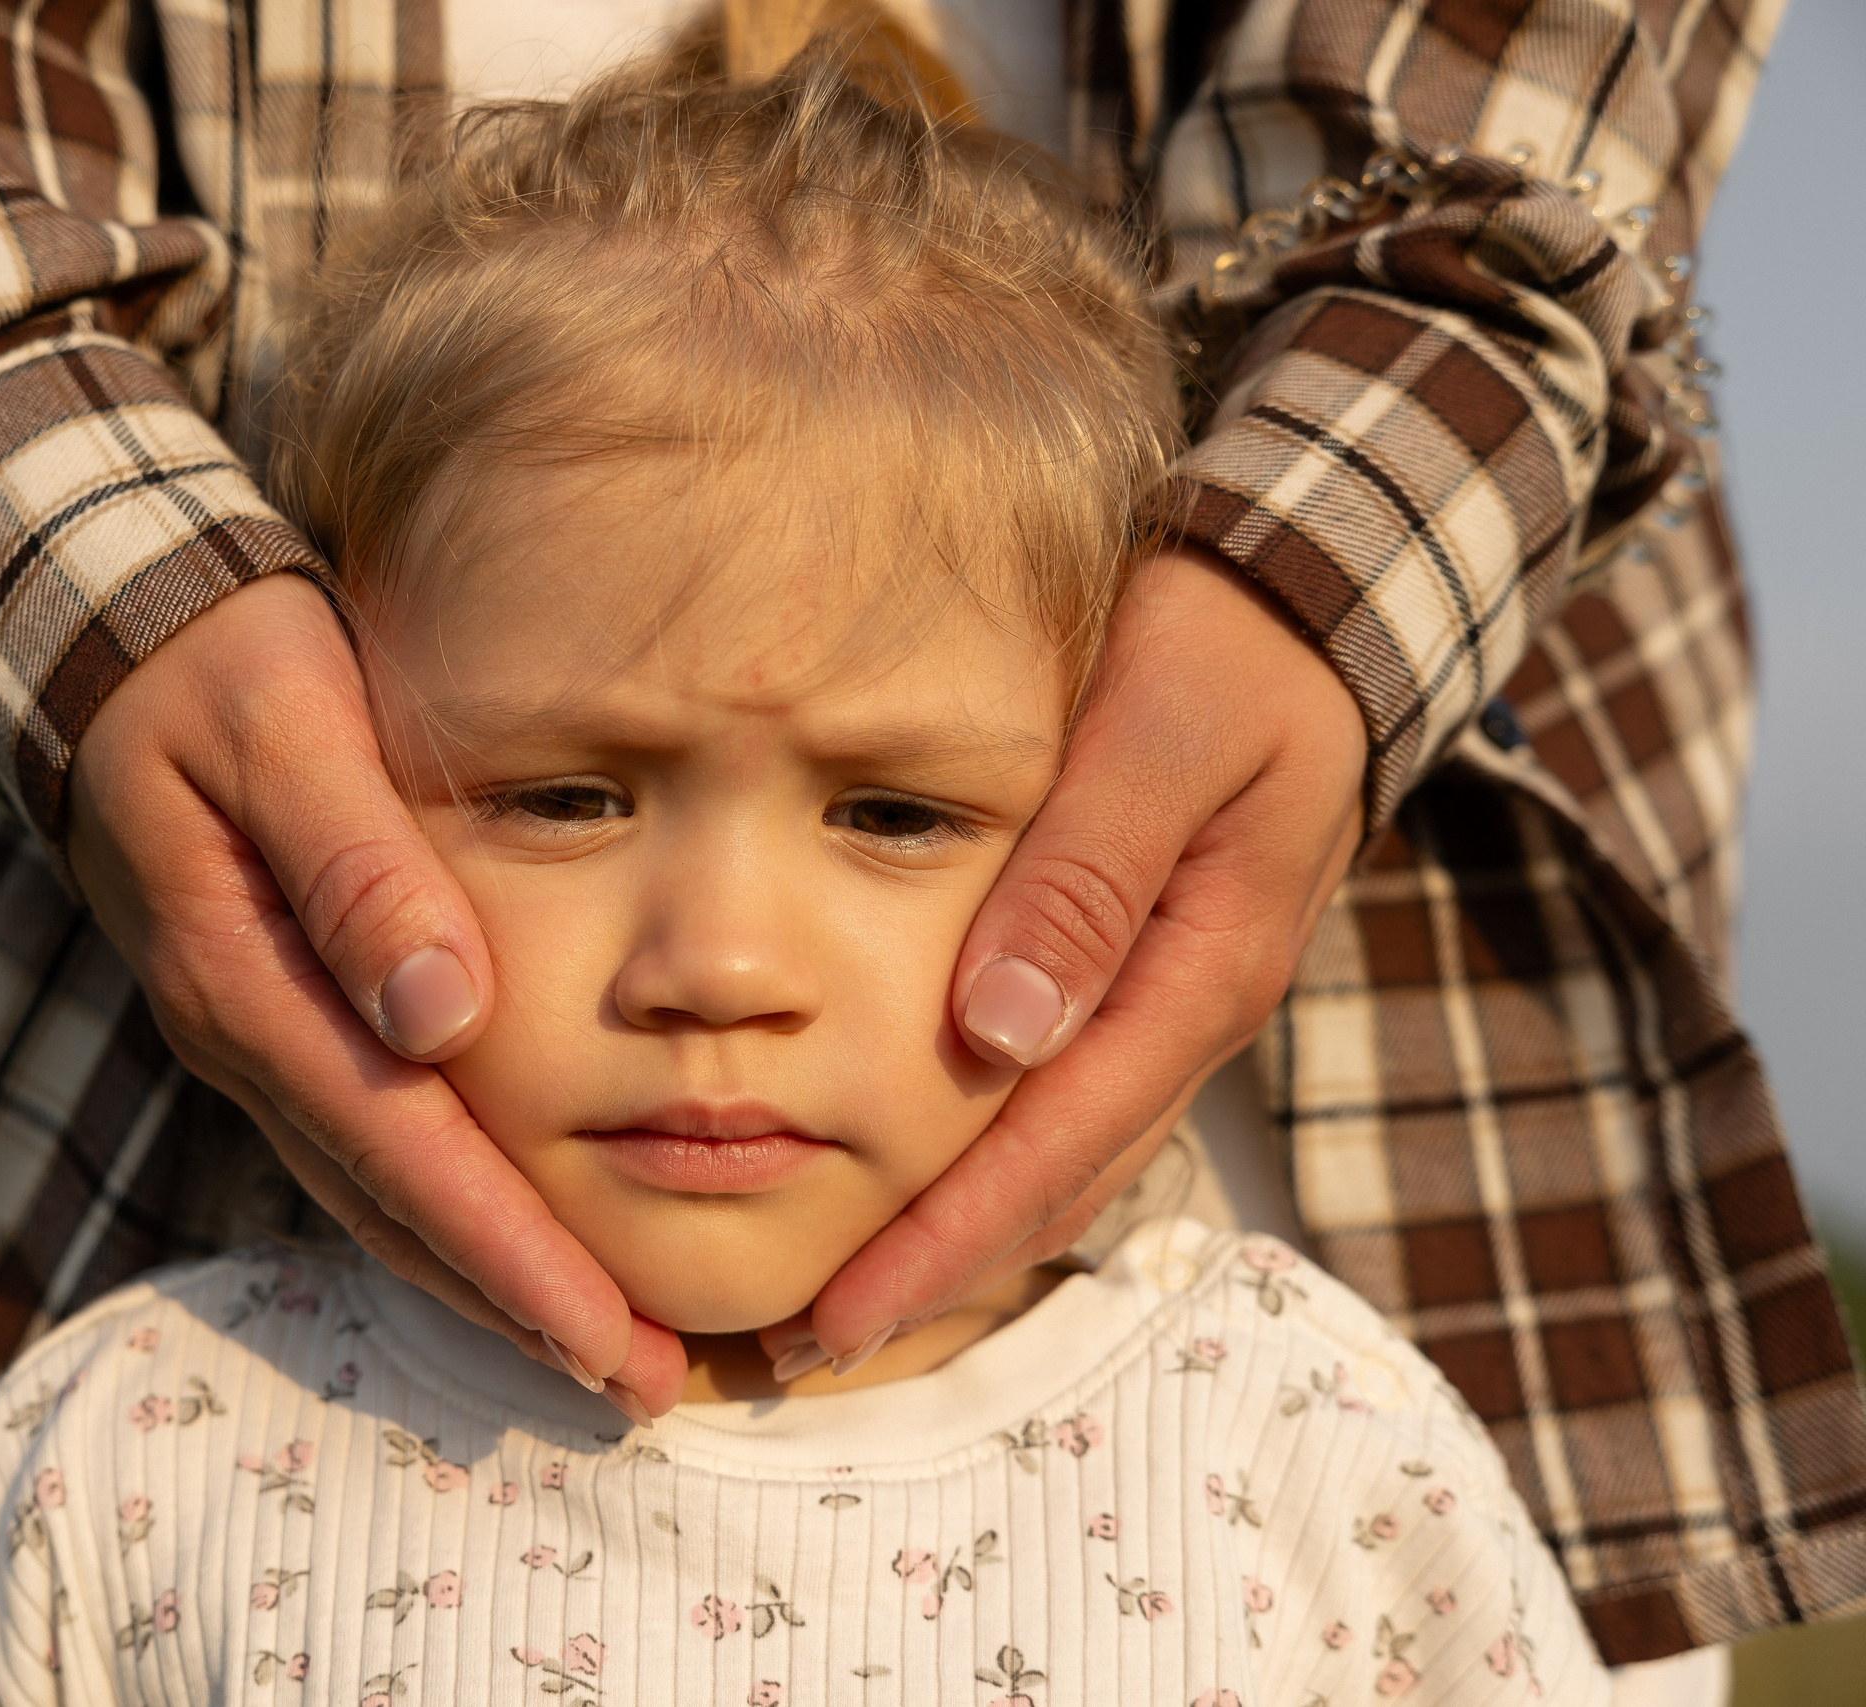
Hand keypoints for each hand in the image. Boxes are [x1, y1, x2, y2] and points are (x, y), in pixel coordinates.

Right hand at [69, 572, 685, 1418]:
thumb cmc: (218, 667)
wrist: (110, 649)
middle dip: (516, 1305)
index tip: (606, 1334)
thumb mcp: (290, 726)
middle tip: (643, 1384)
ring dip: (484, 1281)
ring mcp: (250, 1041)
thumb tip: (442, 1015)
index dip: (507, 1253)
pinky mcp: (272, 1024)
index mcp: (246, 981)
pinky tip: (511, 1245)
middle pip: (390, 1207)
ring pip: (373, 1197)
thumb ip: (358, 866)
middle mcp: (241, 1039)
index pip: (400, 1149)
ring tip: (601, 1347)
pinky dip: (441, 1215)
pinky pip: (361, 1150)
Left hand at [768, 547, 1367, 1372]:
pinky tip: (920, 1182)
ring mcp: (1170, 1004)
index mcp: (1194, 975)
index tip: (839, 1314)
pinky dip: (992, 1162)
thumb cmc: (1223, 650)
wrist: (1315, 611)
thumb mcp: (1157, 734)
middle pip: (1054, 1183)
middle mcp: (1187, 1015)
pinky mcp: (1144, 976)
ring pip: (1062, 1158)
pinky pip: (1066, 1101)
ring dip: (960, 1236)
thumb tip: (994, 1036)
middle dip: (935, 1271)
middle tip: (806, 1343)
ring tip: (845, 1294)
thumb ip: (1085, 876)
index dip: (943, 1242)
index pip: (1051, 1146)